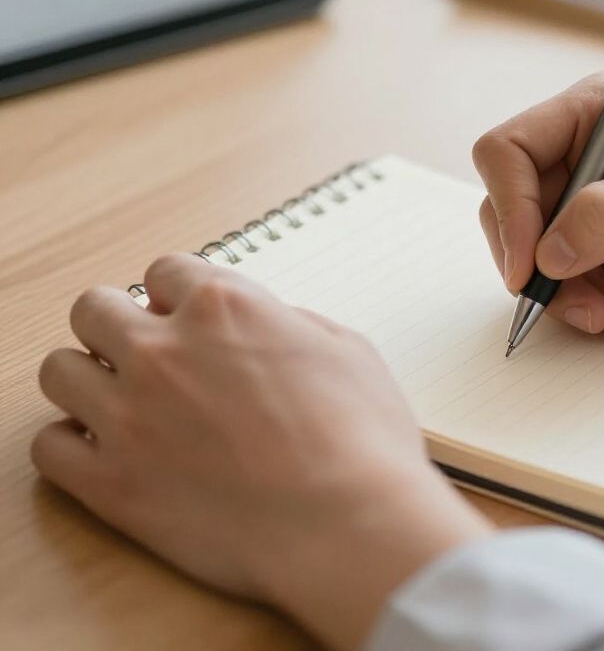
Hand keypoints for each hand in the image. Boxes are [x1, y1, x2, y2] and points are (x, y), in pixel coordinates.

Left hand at [32, 255, 490, 649]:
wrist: (345, 525)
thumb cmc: (360, 439)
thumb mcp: (346, 349)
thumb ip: (291, 323)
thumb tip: (270, 326)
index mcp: (224, 306)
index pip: (164, 271)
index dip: (177, 293)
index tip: (183, 315)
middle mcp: (164, 349)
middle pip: (94, 307)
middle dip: (118, 322)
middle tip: (145, 351)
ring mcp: (129, 415)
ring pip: (59, 369)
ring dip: (88, 376)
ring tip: (120, 399)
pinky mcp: (111, 484)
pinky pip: (49, 447)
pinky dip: (71, 443)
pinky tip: (108, 450)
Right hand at [474, 75, 603, 334]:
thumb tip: (544, 256)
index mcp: (601, 114)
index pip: (510, 152)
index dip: (509, 209)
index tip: (528, 266)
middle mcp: (597, 159)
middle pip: (521, 214)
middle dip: (545, 267)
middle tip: (579, 306)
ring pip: (551, 261)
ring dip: (582, 299)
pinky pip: (590, 288)